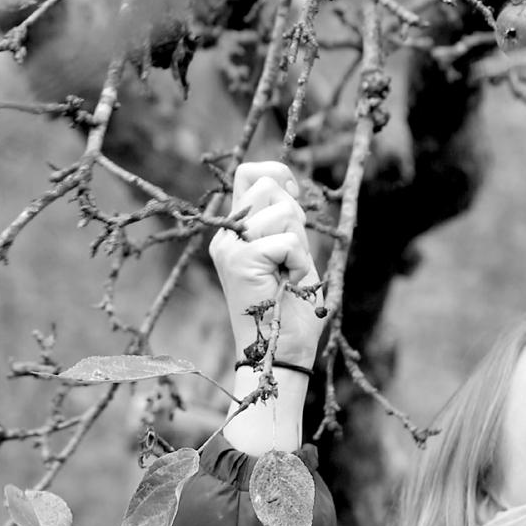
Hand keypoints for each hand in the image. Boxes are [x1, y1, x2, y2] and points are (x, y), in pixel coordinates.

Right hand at [209, 160, 325, 366]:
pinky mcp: (240, 261)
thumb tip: (288, 187)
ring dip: (299, 244)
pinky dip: (299, 262)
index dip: (277, 174)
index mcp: (235, 231)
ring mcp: (230, 247)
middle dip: (293, 216)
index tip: (295, 199)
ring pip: (282, 212)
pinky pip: (287, 241)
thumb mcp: (290, 253)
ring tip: (288, 272)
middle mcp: (226, 236)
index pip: (249, 173)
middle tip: (290, 255)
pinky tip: (288, 283)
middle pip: (267, 186)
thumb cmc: (290, 307)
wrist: (281, 351)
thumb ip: (284, 222)